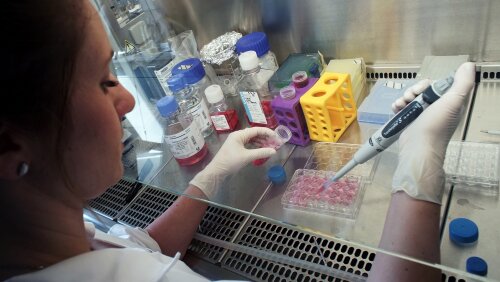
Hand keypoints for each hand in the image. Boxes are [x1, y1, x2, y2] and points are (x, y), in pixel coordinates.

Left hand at [190, 127, 276, 199]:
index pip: (256, 130)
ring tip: (270, 147)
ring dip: (261, 142)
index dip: (267, 132)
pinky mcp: (237, 148)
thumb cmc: (230, 162)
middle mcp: (238, 136)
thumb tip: (274, 151)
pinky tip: (262, 150)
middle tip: (275, 143)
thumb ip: (261, 153)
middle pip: (255, 134)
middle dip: (265, 138)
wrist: (217, 171)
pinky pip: (249, 144)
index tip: (276, 137)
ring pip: (252, 139)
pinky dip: (256, 146)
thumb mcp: (247, 157)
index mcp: (239, 135)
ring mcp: (237, 142)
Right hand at [392, 62, 474, 203]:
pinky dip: (397, 106)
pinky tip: (396, 109)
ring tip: (401, 105)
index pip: (438, 86)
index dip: (428, 84)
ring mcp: (421, 116)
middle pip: (422, 90)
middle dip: (413, 90)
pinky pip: (402, 107)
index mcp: (448, 103)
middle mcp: (435, 108)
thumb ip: (463, 83)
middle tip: (411, 97)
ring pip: (410, 98)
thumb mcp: (453, 102)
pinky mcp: (409, 121)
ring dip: (403, 97)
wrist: (418, 148)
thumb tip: (468, 65)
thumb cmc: (436, 126)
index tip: (424, 89)